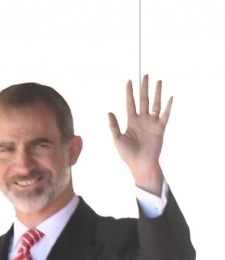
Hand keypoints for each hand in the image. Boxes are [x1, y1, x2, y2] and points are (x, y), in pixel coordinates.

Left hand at [108, 75, 171, 194]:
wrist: (140, 165)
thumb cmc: (127, 155)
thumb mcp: (117, 139)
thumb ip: (114, 126)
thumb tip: (109, 112)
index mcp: (131, 122)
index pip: (130, 103)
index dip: (129, 93)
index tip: (129, 81)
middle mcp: (142, 120)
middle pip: (143, 100)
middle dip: (144, 88)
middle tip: (145, 75)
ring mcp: (152, 123)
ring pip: (155, 104)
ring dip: (157, 93)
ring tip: (158, 81)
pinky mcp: (160, 129)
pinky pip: (165, 115)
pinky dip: (168, 107)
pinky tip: (170, 97)